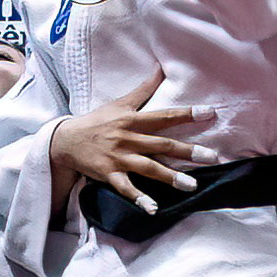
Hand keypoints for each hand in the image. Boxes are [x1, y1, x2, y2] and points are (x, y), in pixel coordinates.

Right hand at [50, 69, 201, 209]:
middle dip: (186, 151)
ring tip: (192, 185)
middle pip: (161, 145)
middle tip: (211, 156)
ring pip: (148, 167)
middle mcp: (127, 138)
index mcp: (131, 120)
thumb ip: (143, 89)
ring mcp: (118, 158)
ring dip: (169, 177)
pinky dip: (139, 199)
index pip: (163, 116)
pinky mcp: (109, 175)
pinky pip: (126, 188)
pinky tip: (153, 209)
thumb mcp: (119, 103)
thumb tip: (160, 68)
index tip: (209, 113)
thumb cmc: (96, 121)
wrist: (65, 141)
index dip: (186, 114)